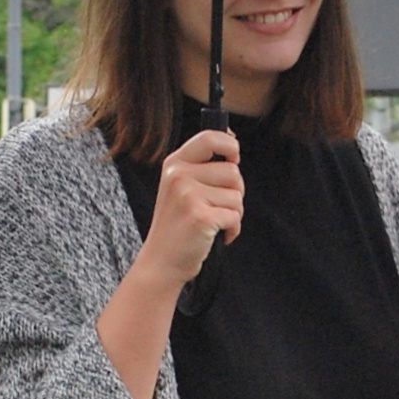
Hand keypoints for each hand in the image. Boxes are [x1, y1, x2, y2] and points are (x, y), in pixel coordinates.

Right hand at [136, 129, 242, 284]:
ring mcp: (188, 196)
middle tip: (217, 207)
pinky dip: (232, 230)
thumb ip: (201, 166)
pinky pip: (235, 216)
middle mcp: (179, 176)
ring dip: (233, 213)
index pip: (210, 137)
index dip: (231, 146)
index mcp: (174, 164)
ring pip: (237, 195)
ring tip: (213, 222)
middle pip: (232, 171)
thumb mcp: (179, 187)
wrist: (161, 261)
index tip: (234, 159)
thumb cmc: (177, 225)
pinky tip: (216, 236)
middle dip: (235, 192)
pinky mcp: (200, 217)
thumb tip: (233, 145)